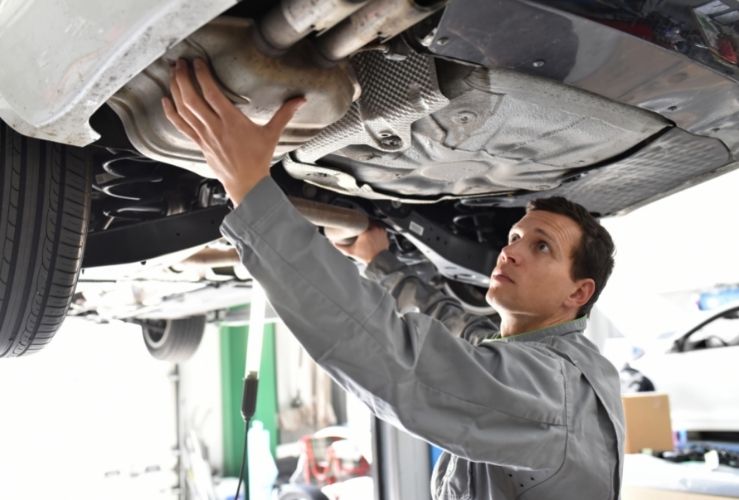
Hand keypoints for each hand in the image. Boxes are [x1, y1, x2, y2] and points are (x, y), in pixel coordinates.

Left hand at [162, 58, 304, 204]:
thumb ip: (284, 114)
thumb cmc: (258, 160)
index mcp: (232, 121)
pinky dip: (171, 113)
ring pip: (184, 109)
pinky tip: (166, 101)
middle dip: (184, 78)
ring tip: (174, 75)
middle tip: (181, 63)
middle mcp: (215, 127)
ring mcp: (204, 136)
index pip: (212, 92)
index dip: (202, 75)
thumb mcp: (272, 134)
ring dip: (176, 90)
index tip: (198, 62)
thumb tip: (300, 100)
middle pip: (192, 98)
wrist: (247, 183)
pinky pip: (181, 126)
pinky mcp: (199, 143)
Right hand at [332, 225, 389, 264]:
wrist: (378, 261)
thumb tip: (333, 242)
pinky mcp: (385, 234)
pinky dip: (377, 229)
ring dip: (370, 225)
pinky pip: (380, 227)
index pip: (360, 220)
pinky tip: (373, 232)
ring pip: (374, 223)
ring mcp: (380, 231)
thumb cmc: (366, 256)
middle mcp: (374, 229)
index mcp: (365, 231)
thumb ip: (340, 246)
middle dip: (364, 223)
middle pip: (367, 220)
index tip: (355, 222)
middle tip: (360, 226)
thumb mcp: (350, 252)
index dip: (357, 221)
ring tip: (366, 228)